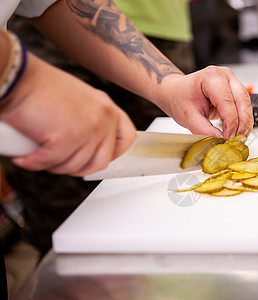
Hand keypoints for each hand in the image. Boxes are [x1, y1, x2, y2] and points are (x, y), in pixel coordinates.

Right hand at [0, 53, 135, 175]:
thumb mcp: (78, 101)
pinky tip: (24, 157)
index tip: (96, 158)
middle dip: (76, 167)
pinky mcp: (67, 138)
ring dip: (53, 166)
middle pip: (101, 161)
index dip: (113, 153)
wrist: (16, 76)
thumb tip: (88, 146)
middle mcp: (103, 117)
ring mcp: (88, 128)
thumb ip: (89, 120)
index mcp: (107, 107)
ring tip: (38, 154)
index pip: (127, 138)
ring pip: (75, 166)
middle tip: (56, 161)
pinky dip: (34, 163)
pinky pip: (52, 163)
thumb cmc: (39, 87)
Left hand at [156, 66, 253, 138]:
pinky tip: (239, 131)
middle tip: (237, 139)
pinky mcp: (235, 90)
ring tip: (239, 138)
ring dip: (245, 122)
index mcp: (211, 77)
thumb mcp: (189, 117)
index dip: (231, 122)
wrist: (177, 92)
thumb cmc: (180, 99)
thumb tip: (221, 140)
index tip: (228, 137)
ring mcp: (231, 81)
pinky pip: (244, 105)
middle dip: (242, 122)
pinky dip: (244, 120)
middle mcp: (224, 75)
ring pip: (246, 103)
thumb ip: (205, 130)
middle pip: (242, 100)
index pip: (227, 101)